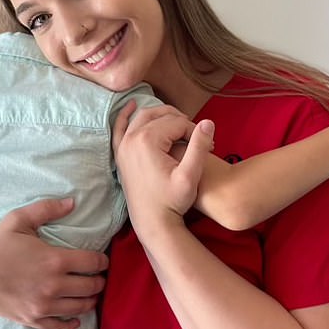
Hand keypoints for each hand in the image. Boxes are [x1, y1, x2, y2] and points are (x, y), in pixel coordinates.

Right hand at [0, 198, 108, 328]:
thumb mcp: (18, 220)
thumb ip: (47, 209)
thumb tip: (72, 202)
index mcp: (54, 260)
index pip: (93, 263)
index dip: (102, 261)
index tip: (102, 261)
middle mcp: (54, 285)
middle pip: (92, 286)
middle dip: (99, 281)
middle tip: (99, 277)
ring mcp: (44, 305)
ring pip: (82, 307)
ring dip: (91, 300)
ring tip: (91, 294)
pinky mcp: (34, 319)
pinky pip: (61, 327)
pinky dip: (73, 324)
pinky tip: (76, 318)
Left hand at [112, 102, 214, 237]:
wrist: (152, 222)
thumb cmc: (172, 201)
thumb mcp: (190, 176)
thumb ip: (199, 147)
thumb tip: (207, 122)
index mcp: (148, 140)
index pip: (178, 123)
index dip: (196, 132)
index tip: (208, 149)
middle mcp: (131, 138)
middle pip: (160, 115)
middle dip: (180, 121)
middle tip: (196, 136)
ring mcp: (123, 145)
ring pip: (143, 117)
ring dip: (161, 116)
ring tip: (179, 125)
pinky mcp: (120, 154)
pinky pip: (120, 128)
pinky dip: (126, 116)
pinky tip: (131, 106)